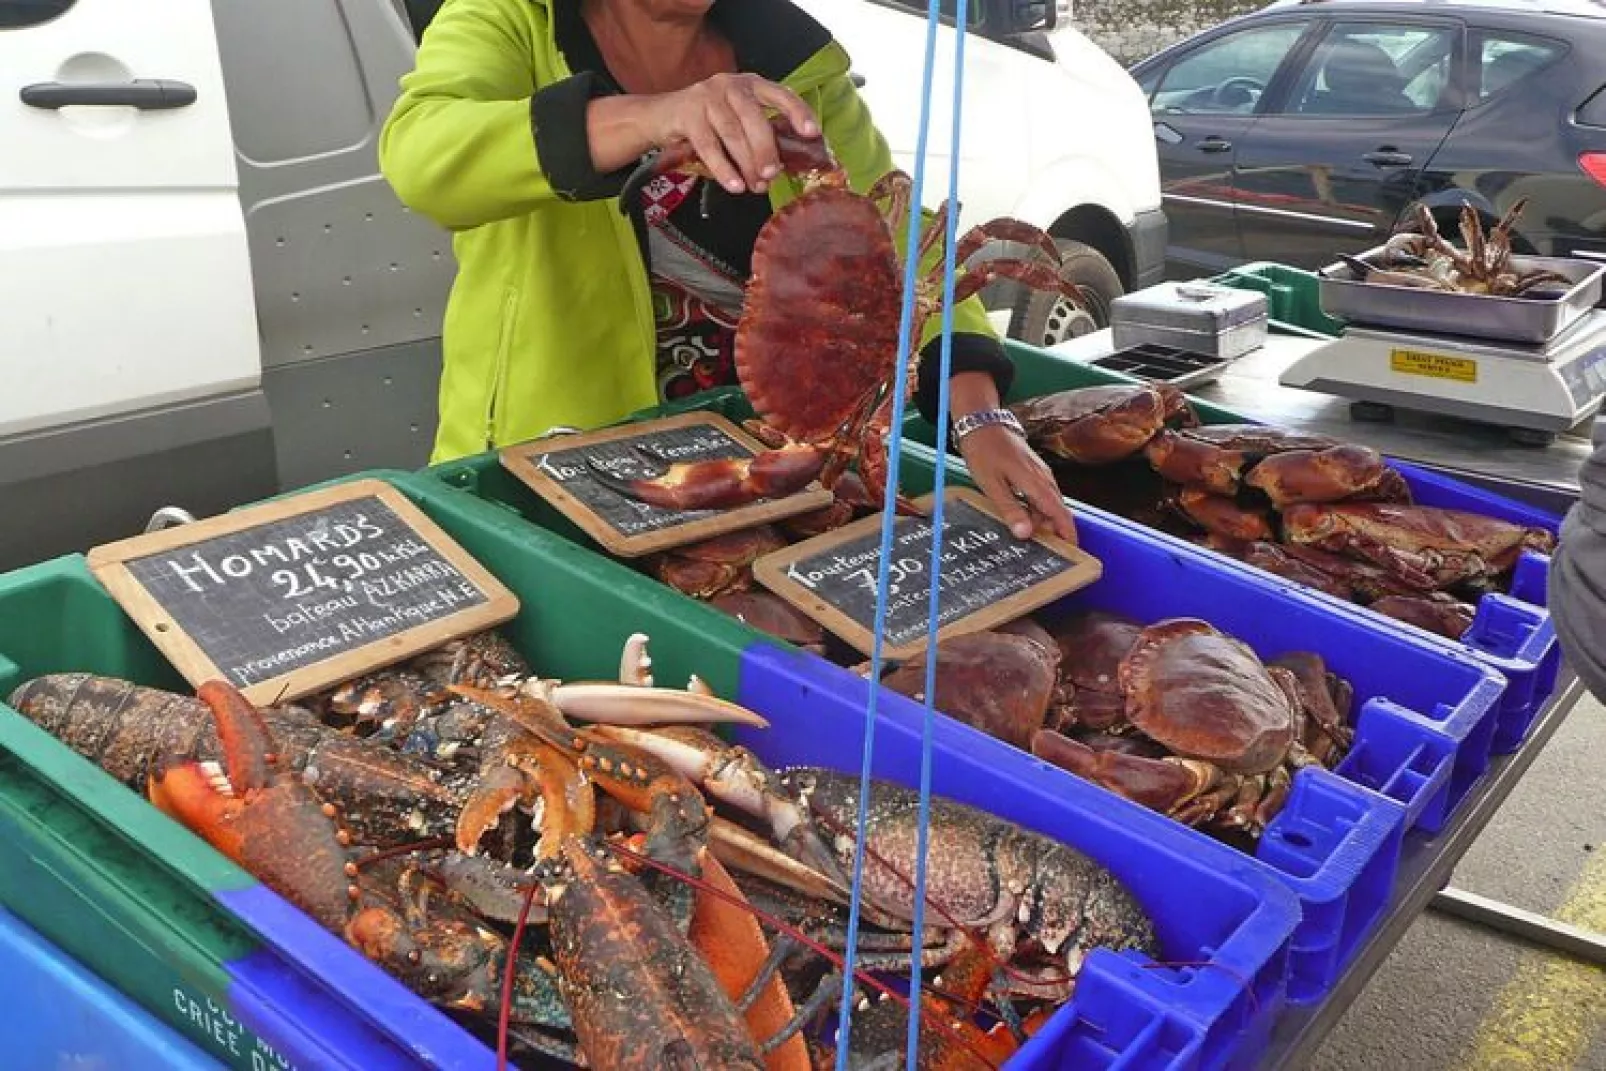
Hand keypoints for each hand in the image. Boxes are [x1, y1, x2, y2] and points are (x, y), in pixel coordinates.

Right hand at [643, 73, 818, 195]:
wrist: (661, 116)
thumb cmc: (709, 122)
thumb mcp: (737, 119)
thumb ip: (759, 134)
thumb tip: (782, 167)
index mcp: (751, 85)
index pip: (780, 94)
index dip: (797, 112)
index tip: (812, 132)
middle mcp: (731, 85)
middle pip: (754, 117)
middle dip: (766, 149)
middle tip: (773, 175)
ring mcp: (707, 97)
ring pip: (732, 133)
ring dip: (746, 164)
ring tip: (755, 186)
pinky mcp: (687, 114)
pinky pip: (709, 146)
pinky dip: (723, 169)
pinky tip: (734, 185)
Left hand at [958, 425, 1076, 541]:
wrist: (982, 422)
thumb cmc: (985, 452)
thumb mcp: (992, 485)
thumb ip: (1010, 509)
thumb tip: (1026, 533)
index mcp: (1037, 483)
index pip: (1060, 513)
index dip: (1067, 533)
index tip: (1071, 550)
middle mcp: (1044, 478)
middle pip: (1057, 510)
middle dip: (1054, 530)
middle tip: (1043, 550)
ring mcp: (1040, 472)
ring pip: (1048, 502)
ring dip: (1042, 519)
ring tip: (1027, 535)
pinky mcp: (1033, 469)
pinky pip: (1040, 494)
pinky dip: (1036, 507)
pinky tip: (1022, 514)